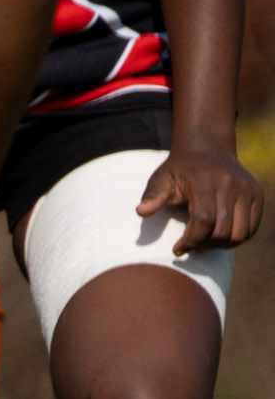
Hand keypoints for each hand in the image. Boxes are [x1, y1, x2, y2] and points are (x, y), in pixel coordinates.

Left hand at [141, 143, 263, 252]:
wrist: (207, 148)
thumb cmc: (179, 169)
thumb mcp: (161, 178)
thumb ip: (153, 195)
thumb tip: (141, 212)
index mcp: (206, 181)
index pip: (203, 220)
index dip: (190, 240)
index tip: (177, 250)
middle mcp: (231, 185)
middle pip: (222, 231)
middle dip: (204, 245)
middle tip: (190, 246)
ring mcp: (247, 189)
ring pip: (240, 233)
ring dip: (221, 246)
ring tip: (204, 243)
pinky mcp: (257, 194)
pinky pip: (252, 228)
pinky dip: (236, 238)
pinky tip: (219, 237)